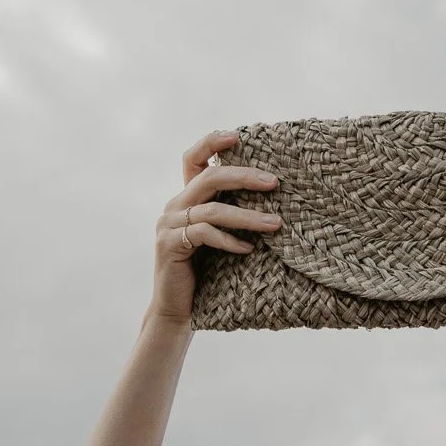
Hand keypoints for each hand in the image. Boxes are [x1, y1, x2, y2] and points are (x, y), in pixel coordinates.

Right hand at [148, 130, 282, 326]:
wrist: (177, 310)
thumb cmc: (206, 274)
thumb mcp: (219, 236)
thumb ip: (230, 213)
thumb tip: (273, 194)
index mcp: (185, 198)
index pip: (193, 159)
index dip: (211, 143)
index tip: (237, 135)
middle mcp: (174, 206)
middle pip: (209, 178)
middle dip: (245, 176)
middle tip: (274, 182)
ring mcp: (169, 225)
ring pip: (213, 209)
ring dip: (248, 216)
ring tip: (276, 224)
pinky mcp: (170, 245)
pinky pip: (205, 234)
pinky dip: (230, 240)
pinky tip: (249, 249)